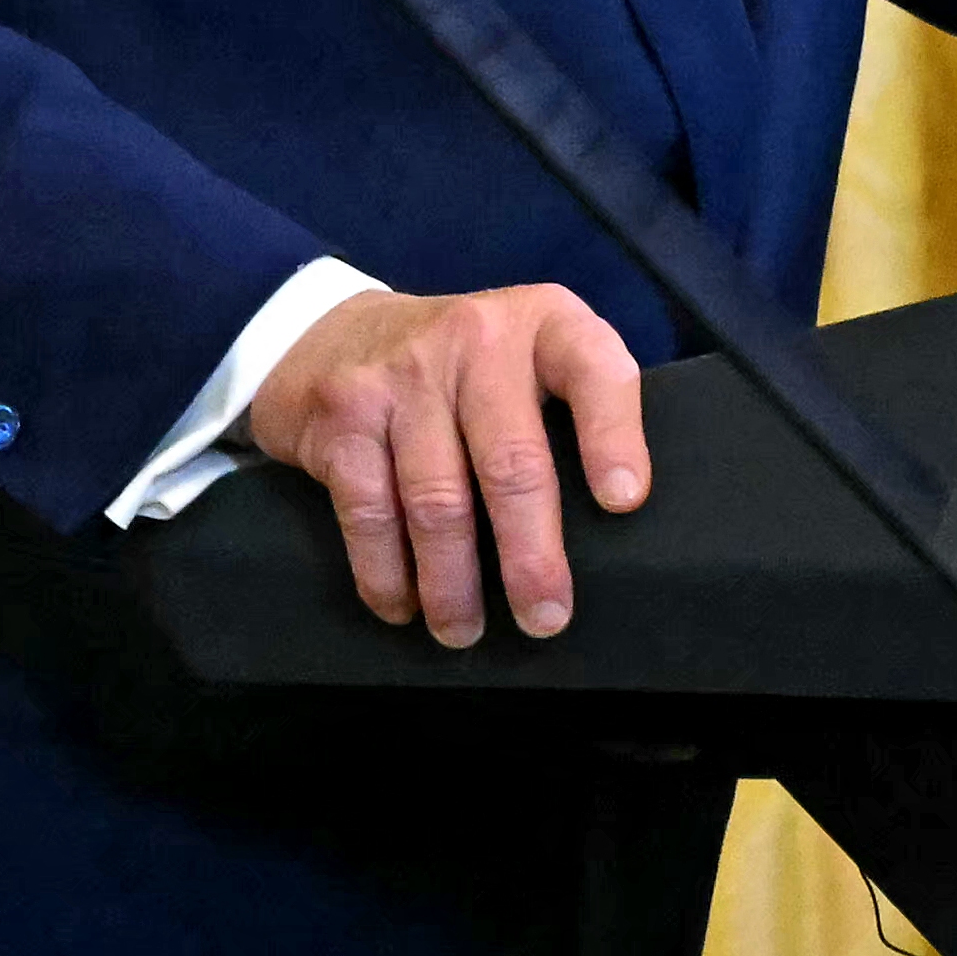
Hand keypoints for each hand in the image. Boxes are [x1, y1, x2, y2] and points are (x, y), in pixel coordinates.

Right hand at [243, 282, 649, 647]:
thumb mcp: (530, 358)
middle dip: (530, 553)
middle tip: (544, 616)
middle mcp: (475, 338)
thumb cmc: (464, 371)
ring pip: (436, 499)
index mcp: (544, 324)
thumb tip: (615, 531)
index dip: (613, 438)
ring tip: (464, 631)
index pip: (594, 371)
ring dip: (452, 581)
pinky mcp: (343, 415)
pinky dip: (385, 571)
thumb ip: (574, 411)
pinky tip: (400, 606)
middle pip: (511, 460)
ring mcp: (402, 376)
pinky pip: (369, 509)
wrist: (332, 333)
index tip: (624, 504)